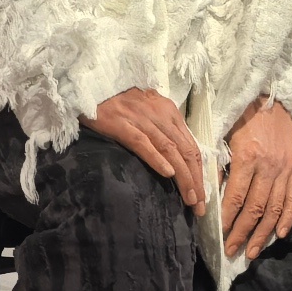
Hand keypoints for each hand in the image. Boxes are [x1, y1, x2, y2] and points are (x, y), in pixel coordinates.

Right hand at [91, 87, 203, 210]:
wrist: (90, 84)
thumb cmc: (118, 101)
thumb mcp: (148, 110)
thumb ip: (162, 128)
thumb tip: (175, 158)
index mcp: (168, 111)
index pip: (191, 146)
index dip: (199, 172)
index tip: (201, 195)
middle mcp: (160, 114)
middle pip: (185, 151)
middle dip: (195, 181)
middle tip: (199, 206)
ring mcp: (141, 119)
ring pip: (170, 150)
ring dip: (183, 177)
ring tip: (189, 199)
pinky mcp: (121, 124)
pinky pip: (143, 144)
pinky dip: (157, 159)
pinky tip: (167, 174)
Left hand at [217, 99, 291, 261]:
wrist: (271, 98)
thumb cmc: (241, 117)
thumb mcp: (223, 136)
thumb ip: (218, 165)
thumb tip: (210, 195)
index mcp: (247, 157)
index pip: (235, 197)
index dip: (227, 219)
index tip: (219, 235)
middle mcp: (268, 166)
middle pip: (255, 209)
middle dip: (242, 233)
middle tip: (232, 251)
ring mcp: (285, 169)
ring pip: (275, 209)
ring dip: (263, 233)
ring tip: (252, 251)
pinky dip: (288, 218)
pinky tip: (280, 234)